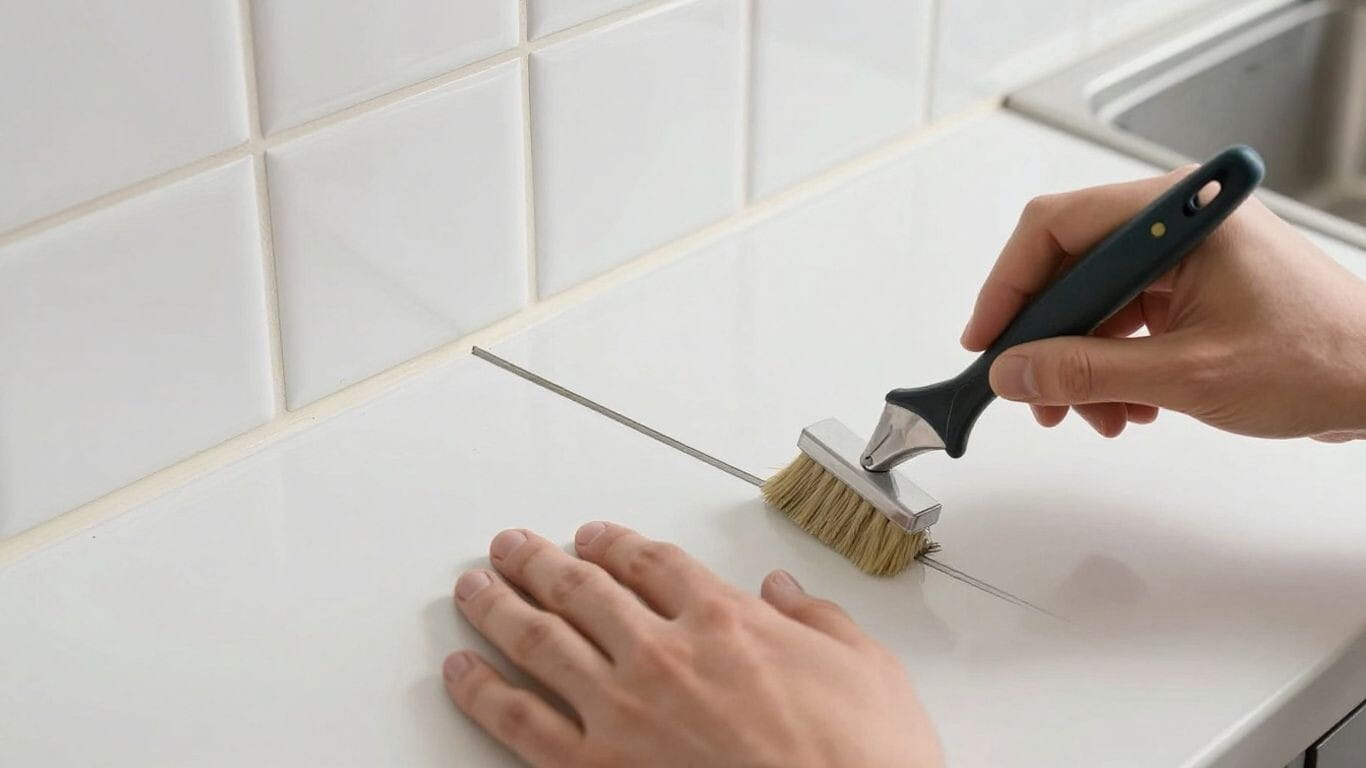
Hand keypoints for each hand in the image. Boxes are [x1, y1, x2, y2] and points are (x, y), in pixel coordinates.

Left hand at [441, 523, 942, 767]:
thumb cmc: (863, 763)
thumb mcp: (866, 668)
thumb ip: (818, 619)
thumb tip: (786, 592)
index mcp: (726, 620)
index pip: (652, 562)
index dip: (614, 542)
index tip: (594, 536)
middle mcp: (664, 654)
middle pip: (582, 587)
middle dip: (540, 560)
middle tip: (512, 546)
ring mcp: (623, 712)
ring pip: (539, 640)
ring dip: (498, 606)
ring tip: (474, 587)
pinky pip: (520, 721)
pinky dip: (483, 692)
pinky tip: (461, 673)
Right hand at [961, 167, 1365, 440]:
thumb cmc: (1320, 359)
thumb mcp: (1187, 374)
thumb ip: (1088, 372)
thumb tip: (1015, 371)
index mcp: (1180, 213)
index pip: (1057, 227)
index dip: (1009, 285)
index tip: (987, 341)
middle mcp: (1177, 222)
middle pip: (1069, 269)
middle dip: (1047, 340)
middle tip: (1031, 392)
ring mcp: (1184, 255)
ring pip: (1092, 302)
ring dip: (1079, 363)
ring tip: (1091, 415)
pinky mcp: (1192, 287)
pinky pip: (1123, 319)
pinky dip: (1111, 365)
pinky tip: (1125, 407)